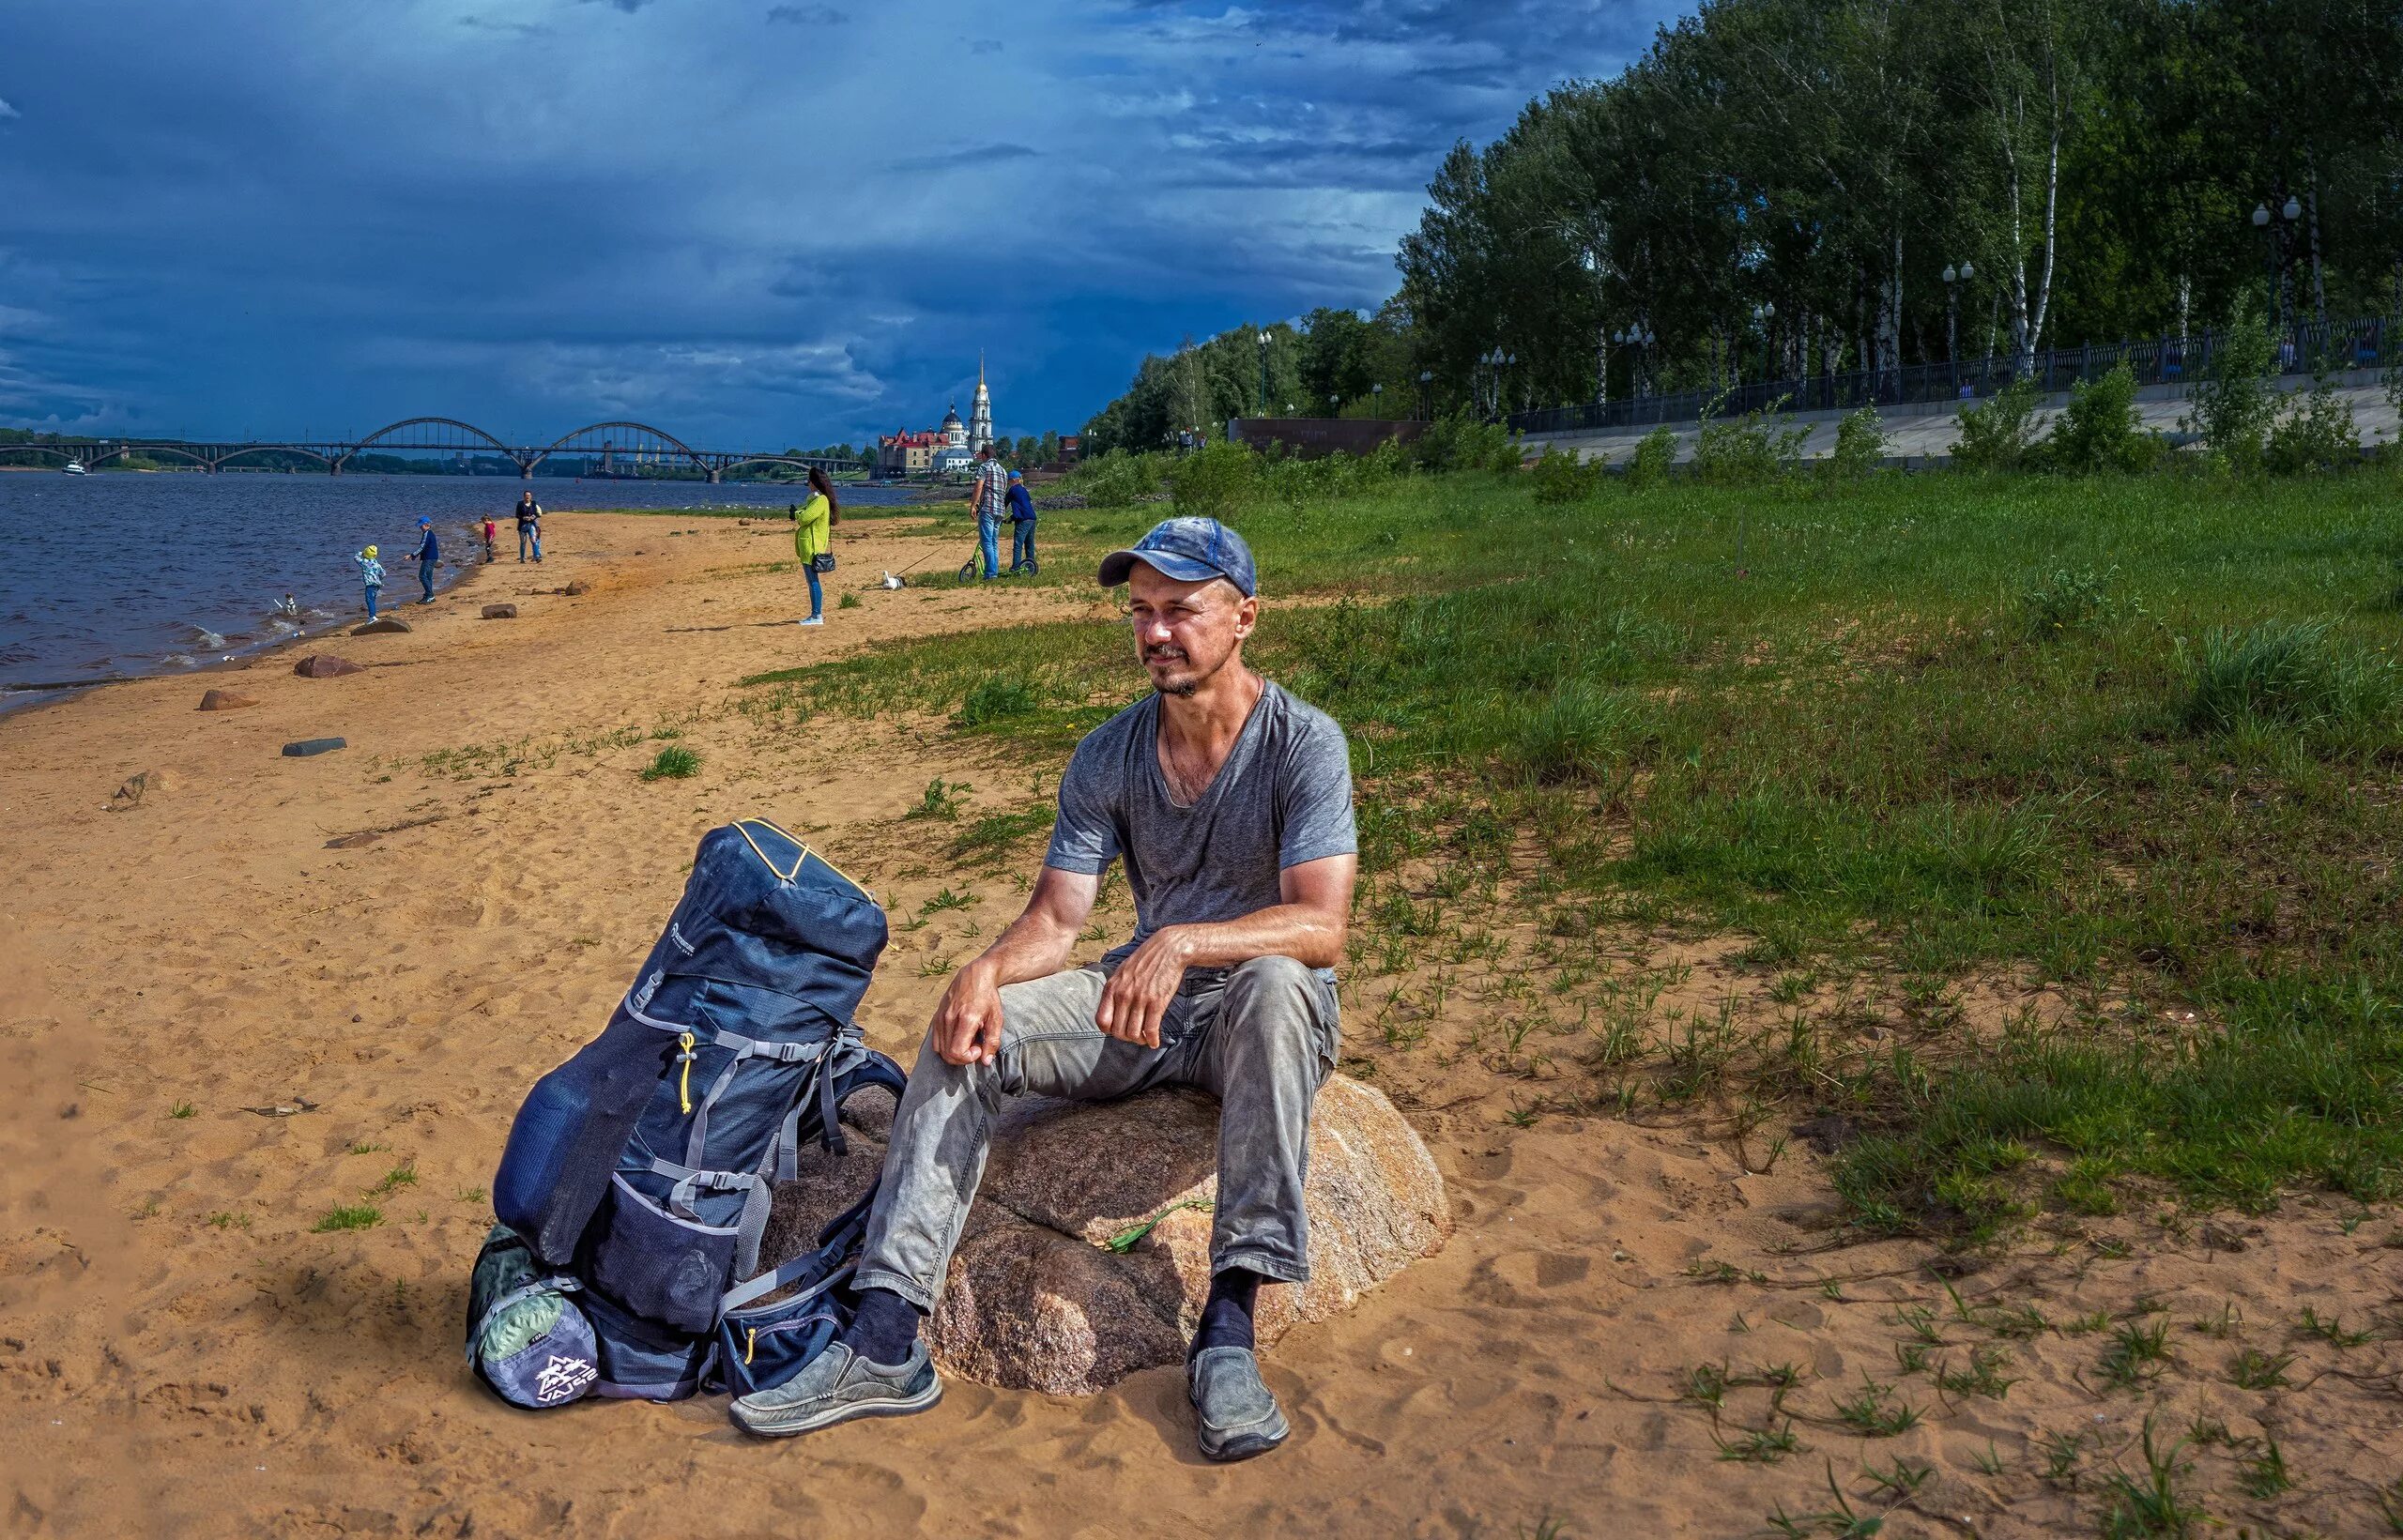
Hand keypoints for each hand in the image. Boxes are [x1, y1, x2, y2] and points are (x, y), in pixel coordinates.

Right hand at [929, 962, 1003, 1066]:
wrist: (976, 975)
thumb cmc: (988, 996)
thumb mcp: (997, 1019)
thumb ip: (992, 1042)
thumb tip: (986, 1062)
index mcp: (965, 1019)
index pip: (956, 1052)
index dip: (968, 1058)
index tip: (979, 1049)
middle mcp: (949, 1019)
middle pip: (947, 1054)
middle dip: (962, 1058)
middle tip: (975, 1047)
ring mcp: (940, 1017)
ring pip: (939, 1049)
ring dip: (954, 1053)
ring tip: (967, 1042)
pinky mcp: (936, 1016)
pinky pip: (935, 1040)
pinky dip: (945, 1046)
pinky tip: (958, 1038)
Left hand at [1095, 929, 1189, 1048]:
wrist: (1168, 949)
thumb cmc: (1145, 961)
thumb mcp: (1122, 972)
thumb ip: (1115, 990)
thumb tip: (1110, 1011)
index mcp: (1112, 988)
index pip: (1102, 1021)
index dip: (1109, 1031)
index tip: (1119, 1030)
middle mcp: (1123, 995)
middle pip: (1118, 1031)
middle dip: (1127, 1038)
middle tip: (1135, 1036)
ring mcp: (1139, 999)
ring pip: (1133, 1033)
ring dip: (1140, 1041)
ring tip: (1145, 1039)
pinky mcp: (1156, 1002)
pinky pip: (1150, 1030)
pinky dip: (1152, 1040)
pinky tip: (1155, 1042)